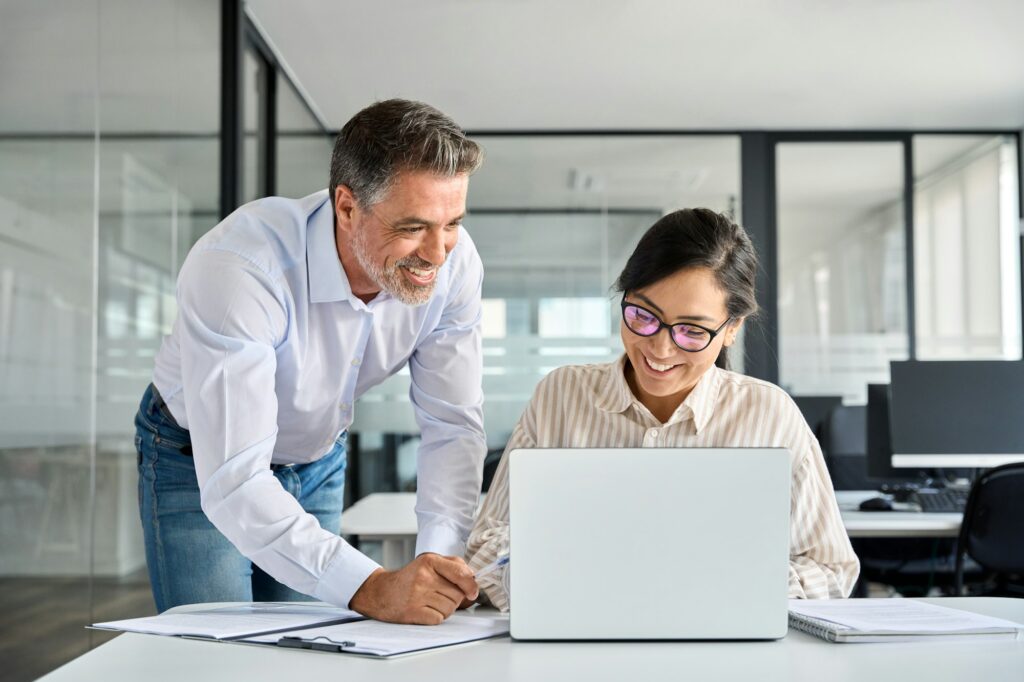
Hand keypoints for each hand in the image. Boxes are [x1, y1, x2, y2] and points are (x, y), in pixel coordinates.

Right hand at [349, 553, 478, 624]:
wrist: (381, 592)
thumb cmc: (410, 578)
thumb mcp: (429, 562)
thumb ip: (453, 565)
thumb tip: (473, 579)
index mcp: (429, 561)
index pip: (460, 573)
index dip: (471, 585)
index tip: (473, 592)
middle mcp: (423, 577)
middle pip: (457, 594)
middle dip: (454, 598)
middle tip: (439, 595)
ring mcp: (417, 595)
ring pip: (450, 608)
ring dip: (445, 609)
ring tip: (431, 602)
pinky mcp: (413, 612)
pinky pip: (439, 618)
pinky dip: (436, 617)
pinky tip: (425, 610)